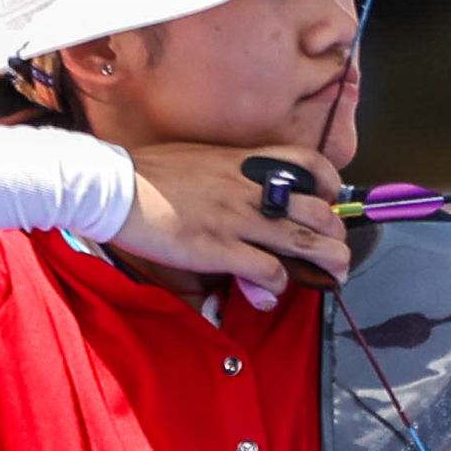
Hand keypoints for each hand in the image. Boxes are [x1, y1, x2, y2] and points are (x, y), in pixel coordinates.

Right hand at [113, 142, 354, 307]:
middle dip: (337, 235)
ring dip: (327, 263)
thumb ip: (229, 173)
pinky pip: (268, 271)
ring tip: (333, 276)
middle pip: (319, 211)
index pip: (310, 162)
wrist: (113, 186)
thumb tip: (242, 191)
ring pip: (305, 242)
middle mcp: (252, 189)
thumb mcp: (201, 158)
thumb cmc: (149, 171)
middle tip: (336, 251)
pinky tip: (269, 292)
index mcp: (246, 162)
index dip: (330, 183)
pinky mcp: (221, 249)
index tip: (329, 200)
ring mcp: (239, 219)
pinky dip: (277, 285)